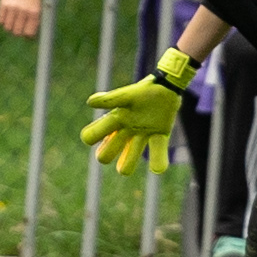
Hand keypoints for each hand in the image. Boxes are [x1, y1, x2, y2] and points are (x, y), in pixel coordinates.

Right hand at [0, 0, 44, 38]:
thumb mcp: (37, 5)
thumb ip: (34, 19)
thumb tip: (28, 36)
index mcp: (34, 12)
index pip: (29, 33)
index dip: (26, 36)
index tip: (25, 35)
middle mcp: (24, 11)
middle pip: (17, 32)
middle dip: (17, 32)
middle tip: (17, 28)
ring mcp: (13, 8)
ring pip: (8, 27)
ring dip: (9, 27)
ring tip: (11, 22)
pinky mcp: (4, 4)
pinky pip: (1, 20)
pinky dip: (2, 21)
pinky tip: (6, 17)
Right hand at [81, 46, 195, 172]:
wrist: (166, 87)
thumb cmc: (144, 90)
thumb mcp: (126, 96)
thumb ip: (110, 100)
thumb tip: (89, 102)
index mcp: (115, 119)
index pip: (94, 133)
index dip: (91, 136)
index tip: (91, 137)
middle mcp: (126, 130)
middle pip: (108, 152)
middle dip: (106, 154)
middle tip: (109, 153)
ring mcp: (142, 135)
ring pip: (130, 157)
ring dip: (127, 164)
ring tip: (123, 170)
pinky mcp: (159, 136)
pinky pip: (157, 151)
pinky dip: (158, 161)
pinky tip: (156, 169)